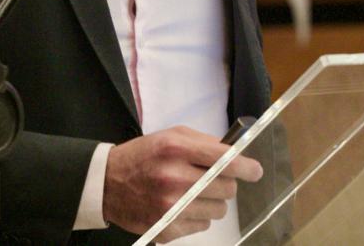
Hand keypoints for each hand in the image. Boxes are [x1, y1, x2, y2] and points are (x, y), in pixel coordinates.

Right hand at [103, 125, 263, 240]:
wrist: (108, 184)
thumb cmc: (144, 156)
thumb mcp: (171, 136)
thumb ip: (203, 142)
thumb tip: (236, 155)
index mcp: (176, 149)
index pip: (224, 160)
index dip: (246, 167)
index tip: (255, 171)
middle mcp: (174, 178)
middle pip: (227, 188)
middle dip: (225, 183)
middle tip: (210, 179)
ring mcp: (171, 207)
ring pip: (219, 209)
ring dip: (212, 201)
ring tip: (193, 193)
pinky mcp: (167, 228)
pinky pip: (204, 225)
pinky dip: (198, 216)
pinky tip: (181, 206)